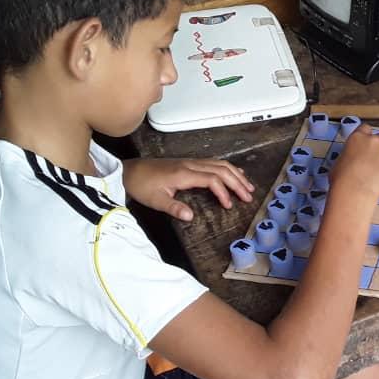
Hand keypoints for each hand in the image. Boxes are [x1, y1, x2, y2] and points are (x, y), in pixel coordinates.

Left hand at [122, 158, 254, 220]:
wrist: (129, 172)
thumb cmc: (142, 185)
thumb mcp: (155, 200)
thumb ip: (174, 208)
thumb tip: (190, 216)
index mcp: (184, 174)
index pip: (212, 180)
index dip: (223, 192)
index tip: (229, 205)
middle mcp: (190, 165)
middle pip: (221, 170)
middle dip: (237, 183)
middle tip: (249, 196)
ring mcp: (190, 162)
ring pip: (219, 164)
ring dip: (235, 174)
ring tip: (247, 186)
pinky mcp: (189, 163)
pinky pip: (213, 163)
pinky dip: (227, 168)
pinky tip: (233, 173)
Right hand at [329, 125, 378, 200]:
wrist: (354, 191)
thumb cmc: (342, 179)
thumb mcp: (340, 160)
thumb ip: (351, 153)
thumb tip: (354, 159)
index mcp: (358, 137)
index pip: (365, 129)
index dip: (366, 137)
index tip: (366, 145)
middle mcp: (375, 140)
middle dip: (378, 149)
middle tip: (373, 162)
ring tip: (377, 176)